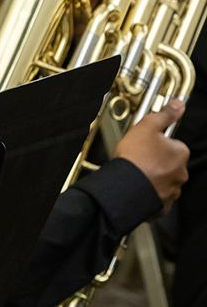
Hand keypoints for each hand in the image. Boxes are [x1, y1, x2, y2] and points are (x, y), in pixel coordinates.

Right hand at [115, 98, 189, 213]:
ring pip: (165, 179)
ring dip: (154, 176)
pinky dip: (150, 191)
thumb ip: (164, 115)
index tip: (146, 143)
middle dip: (157, 160)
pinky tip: (138, 186)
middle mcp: (181, 172)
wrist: (126, 186)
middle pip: (170, 162)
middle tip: (139, 157)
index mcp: (180, 152)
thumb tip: (178, 105)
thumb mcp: (147, 127)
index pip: (173, 144)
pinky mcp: (162, 203)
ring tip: (136, 172)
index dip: (158, 142)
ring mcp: (173, 189)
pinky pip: (158, 195)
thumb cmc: (136, 158)